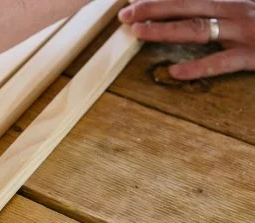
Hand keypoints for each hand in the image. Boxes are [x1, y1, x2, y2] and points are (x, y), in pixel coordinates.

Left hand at [119, 0, 254, 79]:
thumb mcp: (246, 6)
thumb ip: (222, 6)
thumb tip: (200, 9)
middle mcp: (238, 8)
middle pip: (188, 4)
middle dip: (154, 7)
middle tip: (125, 13)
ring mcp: (247, 30)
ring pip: (199, 27)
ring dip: (165, 28)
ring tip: (138, 31)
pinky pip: (223, 62)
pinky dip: (198, 67)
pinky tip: (175, 71)